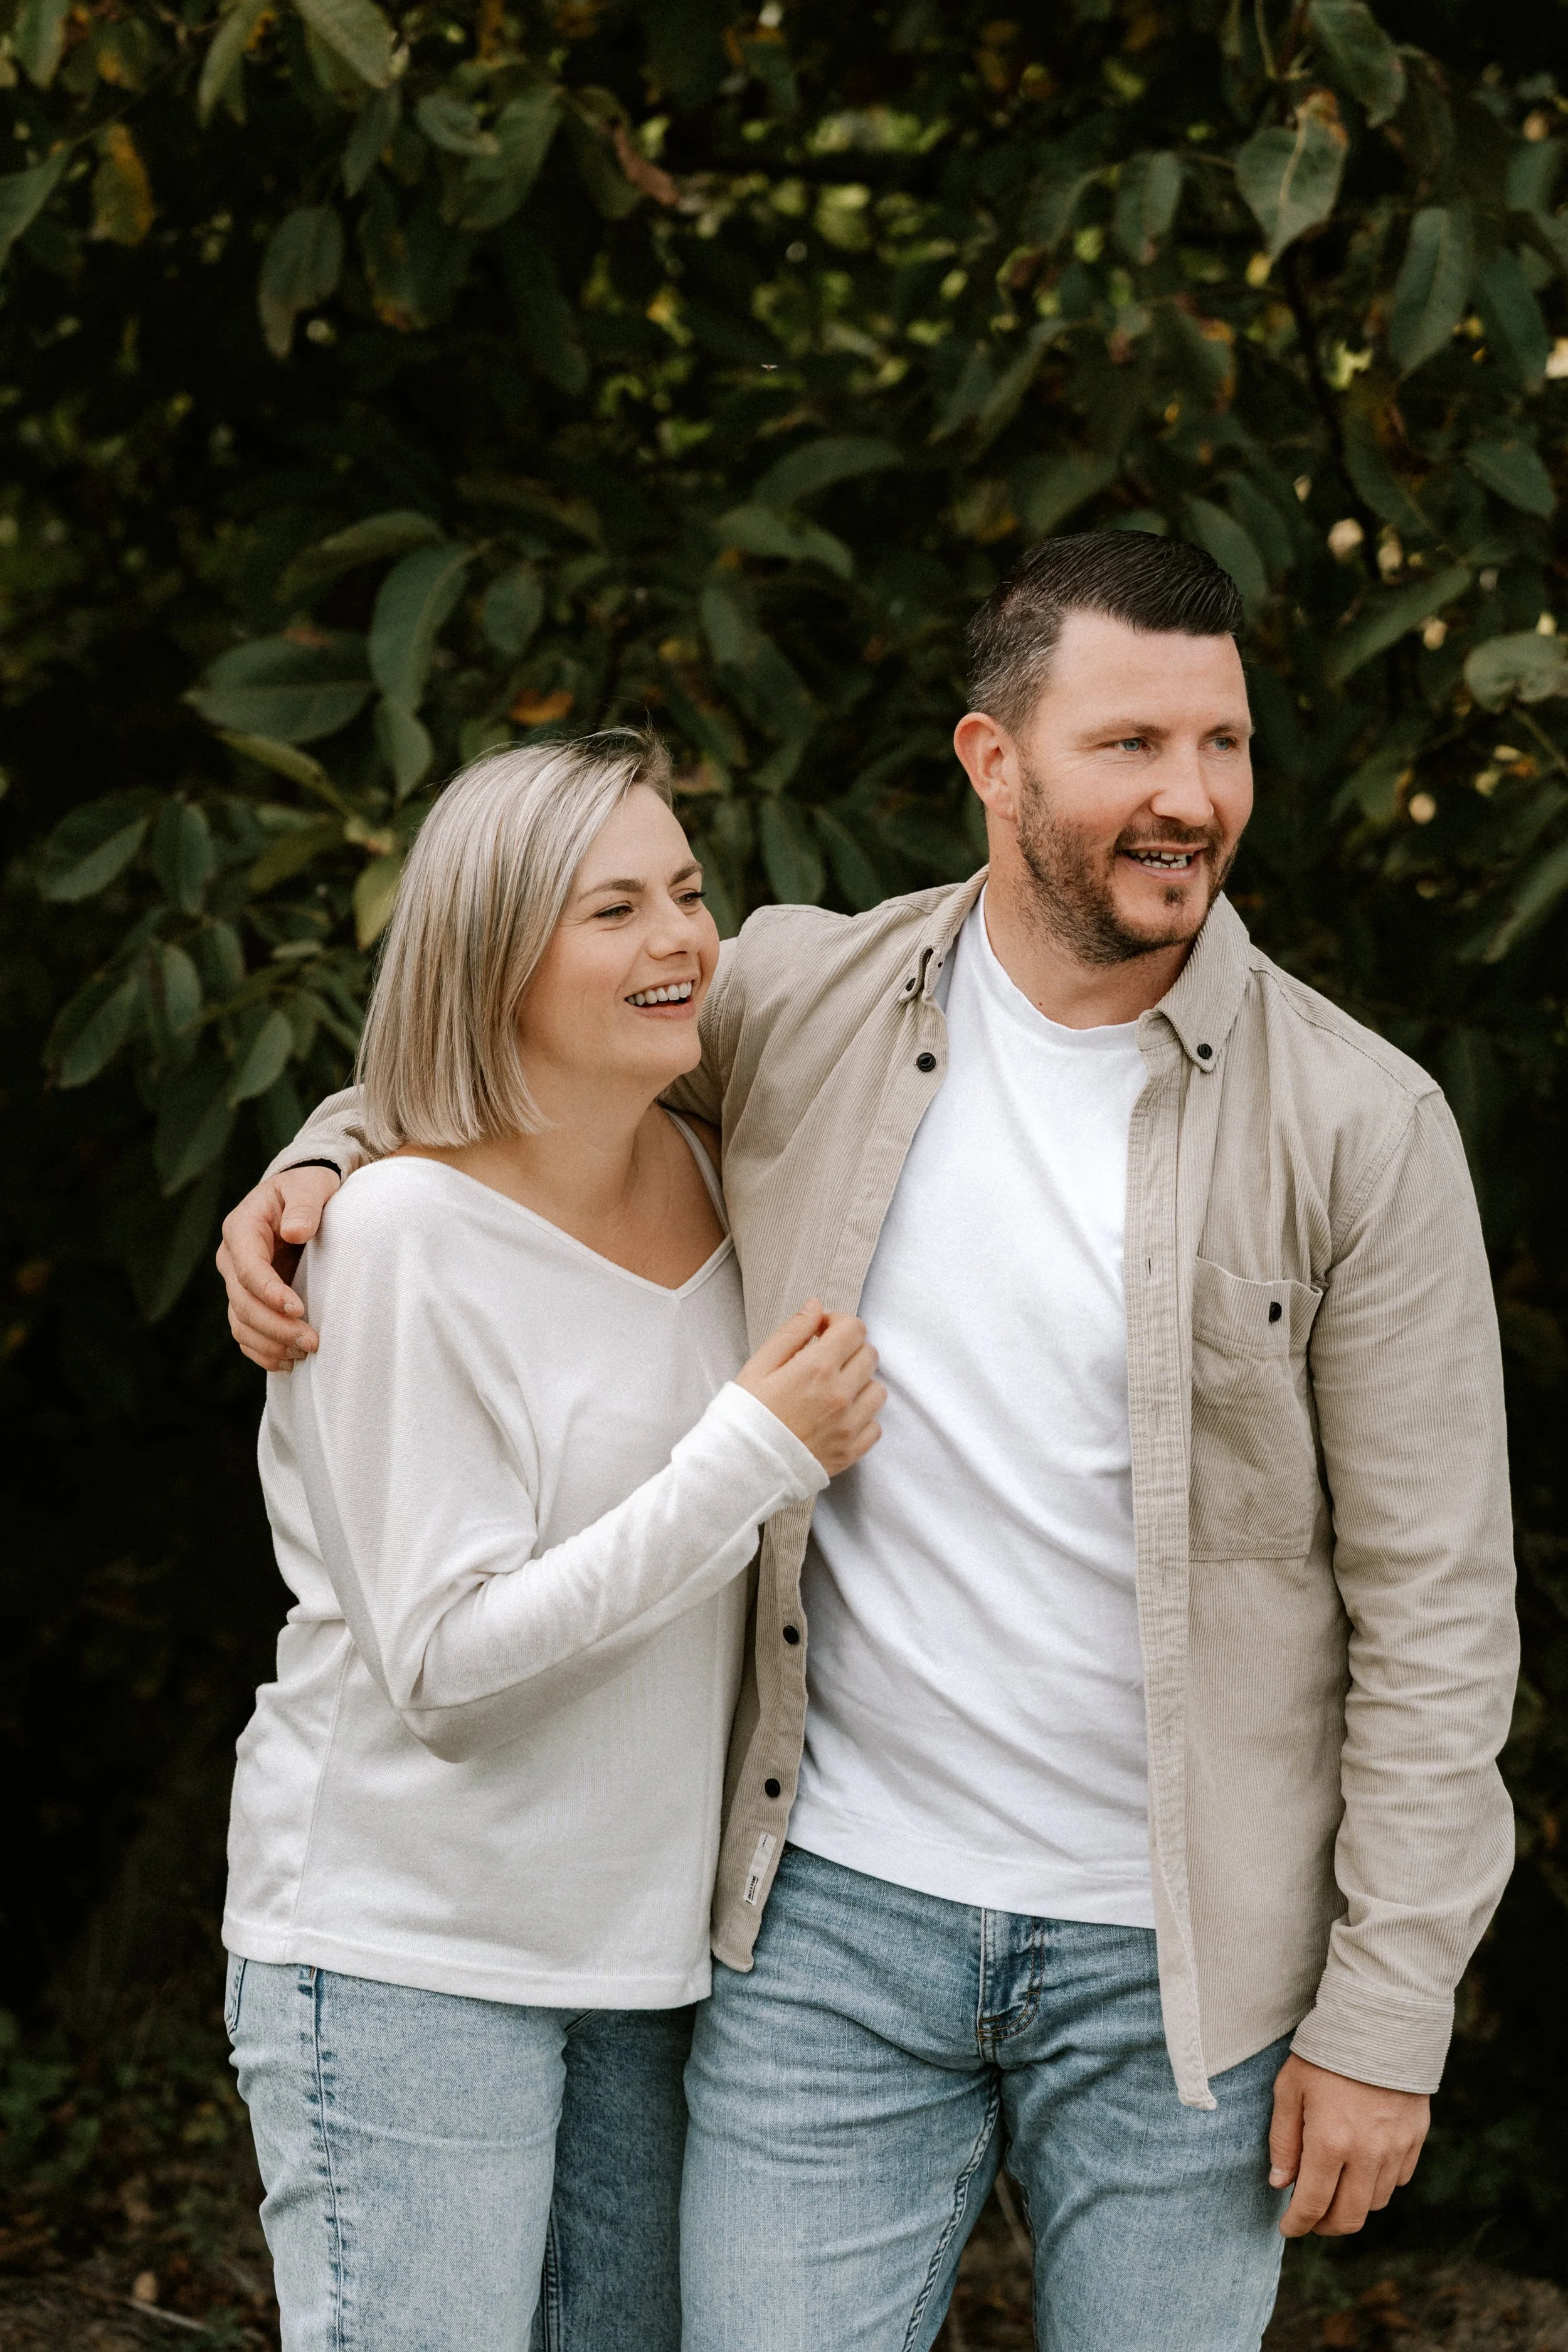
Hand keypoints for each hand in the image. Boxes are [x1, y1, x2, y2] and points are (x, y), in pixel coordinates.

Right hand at [215, 1165, 340, 1371]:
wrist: (302, 1197)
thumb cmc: (307, 1188)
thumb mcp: (311, 1186)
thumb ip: (305, 1206)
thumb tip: (295, 1232)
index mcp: (242, 1229)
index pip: (248, 1268)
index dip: (269, 1292)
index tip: (298, 1309)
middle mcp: (232, 1259)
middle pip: (243, 1302)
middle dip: (276, 1327)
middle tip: (312, 1342)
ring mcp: (237, 1282)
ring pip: (241, 1323)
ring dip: (270, 1344)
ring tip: (305, 1354)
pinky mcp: (248, 1299)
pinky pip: (246, 1333)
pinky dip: (263, 1352)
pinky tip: (289, 1363)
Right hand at [736, 1301, 885, 1476]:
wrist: (738, 1469)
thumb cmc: (743, 1416)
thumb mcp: (759, 1366)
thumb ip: (791, 1333)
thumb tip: (815, 1307)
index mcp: (817, 1368)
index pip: (854, 1329)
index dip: (838, 1323)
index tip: (822, 1332)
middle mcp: (840, 1395)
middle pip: (869, 1355)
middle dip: (849, 1349)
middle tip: (824, 1359)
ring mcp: (848, 1426)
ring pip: (877, 1390)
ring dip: (860, 1383)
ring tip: (833, 1389)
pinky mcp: (850, 1452)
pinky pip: (875, 1426)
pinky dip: (862, 1418)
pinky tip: (838, 1417)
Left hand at [1269, 2053, 1429, 2236]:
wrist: (1379, 2021)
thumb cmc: (1325, 2052)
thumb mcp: (1289, 2089)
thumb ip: (1283, 2140)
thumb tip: (1280, 2183)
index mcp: (1330, 2142)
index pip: (1312, 2204)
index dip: (1297, 2224)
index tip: (1287, 2229)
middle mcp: (1367, 2154)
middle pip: (1349, 2217)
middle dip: (1324, 2226)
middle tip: (1310, 2217)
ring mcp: (1396, 2148)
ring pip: (1375, 2202)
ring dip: (1351, 2205)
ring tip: (1333, 2189)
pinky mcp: (1416, 2138)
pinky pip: (1398, 2179)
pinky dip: (1377, 2183)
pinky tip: (1361, 2167)